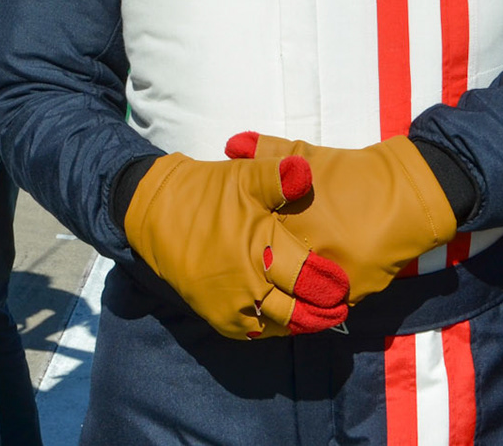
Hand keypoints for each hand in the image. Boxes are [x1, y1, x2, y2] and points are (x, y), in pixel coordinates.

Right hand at [123, 152, 347, 339]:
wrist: (156, 211)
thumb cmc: (207, 192)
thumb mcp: (244, 177)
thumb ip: (278, 176)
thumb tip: (305, 171)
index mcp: (263, 248)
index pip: (311, 277)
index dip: (332, 283)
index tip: (345, 285)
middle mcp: (250, 282)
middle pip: (300, 309)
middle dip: (322, 310)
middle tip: (338, 308)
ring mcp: (232, 303)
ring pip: (279, 325)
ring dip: (300, 322)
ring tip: (317, 317)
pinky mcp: (216, 314)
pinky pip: (252, 332)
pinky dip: (271, 328)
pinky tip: (282, 320)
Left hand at [225, 132, 457, 306]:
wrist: (405, 198)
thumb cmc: (351, 174)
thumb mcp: (305, 155)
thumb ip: (267, 152)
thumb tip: (231, 143)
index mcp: (289, 217)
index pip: (251, 234)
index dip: (243, 235)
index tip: (235, 236)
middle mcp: (306, 249)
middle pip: (269, 266)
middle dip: (260, 265)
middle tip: (250, 265)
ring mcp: (328, 274)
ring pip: (293, 291)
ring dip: (284, 288)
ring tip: (273, 286)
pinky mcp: (349, 293)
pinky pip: (320, 304)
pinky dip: (311, 300)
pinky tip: (302, 294)